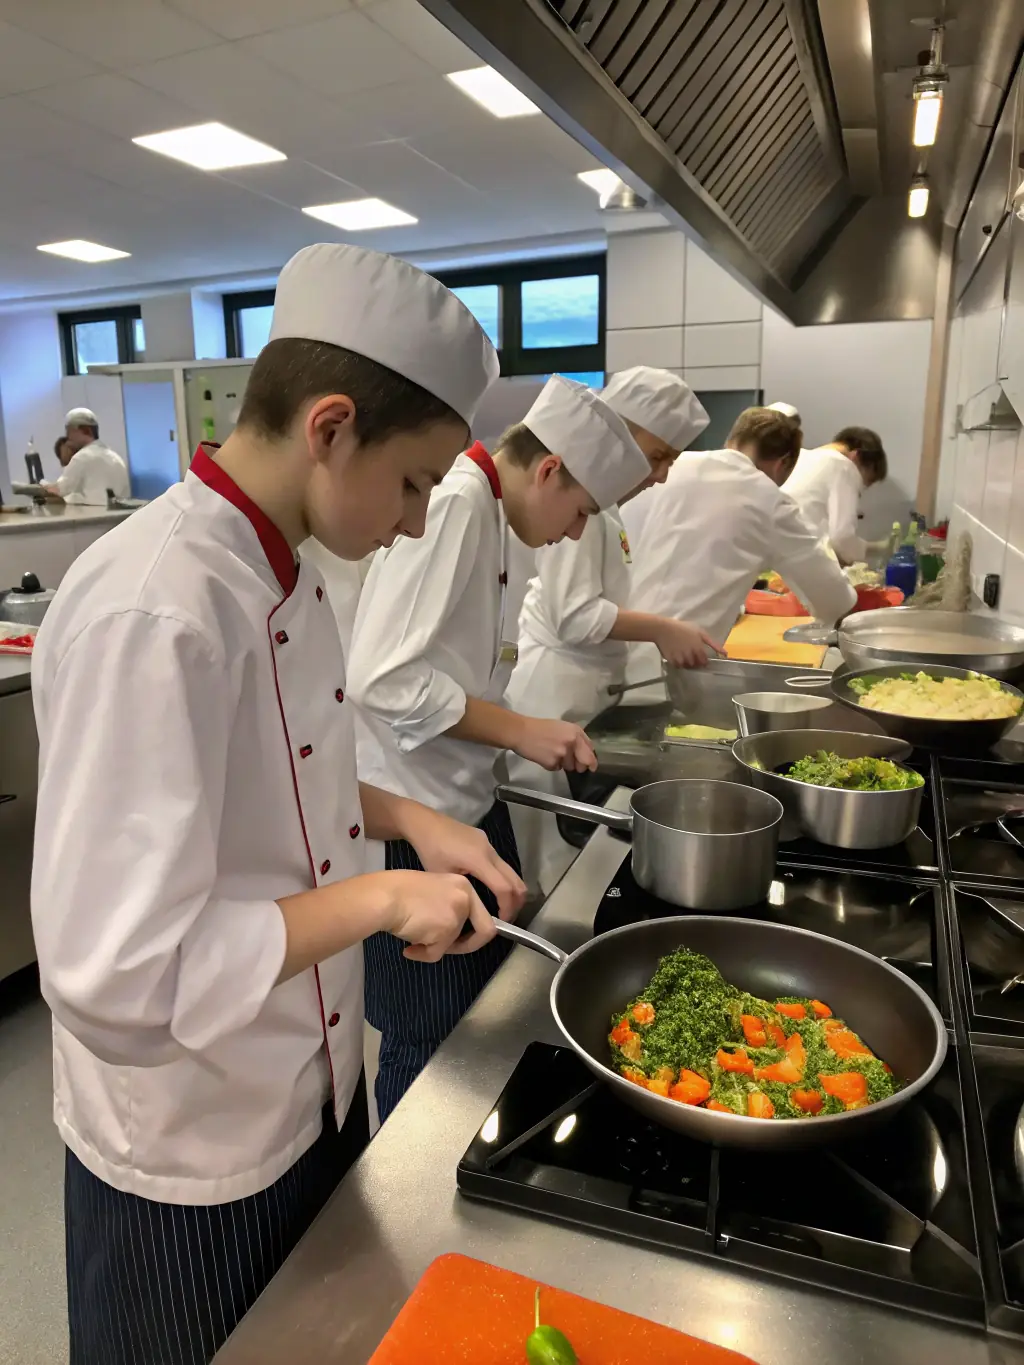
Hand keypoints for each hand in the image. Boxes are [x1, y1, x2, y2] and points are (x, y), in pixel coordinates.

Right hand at [383, 871, 497, 962]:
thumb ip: (447, 906)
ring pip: (454, 944)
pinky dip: (423, 955)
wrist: (383, 897)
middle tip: (444, 949)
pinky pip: (436, 953)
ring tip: (413, 941)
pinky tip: (409, 948)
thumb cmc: (397, 892)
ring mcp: (457, 914)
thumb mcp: (432, 892)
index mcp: (463, 885)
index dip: (473, 931)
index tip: (460, 939)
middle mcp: (465, 897)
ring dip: (435, 948)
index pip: (482, 912)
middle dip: (465, 946)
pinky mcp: (446, 931)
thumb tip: (452, 931)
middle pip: (484, 931)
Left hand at [399, 804, 525, 922]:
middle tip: (506, 919)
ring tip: (501, 908)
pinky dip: (503, 880)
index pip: (504, 888)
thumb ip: (461, 892)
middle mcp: (490, 851)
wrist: (424, 822)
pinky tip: (491, 889)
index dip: (507, 908)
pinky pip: (501, 865)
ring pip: (511, 873)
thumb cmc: (429, 850)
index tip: (501, 923)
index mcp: (479, 860)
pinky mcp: (485, 842)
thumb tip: (473, 911)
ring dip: (511, 891)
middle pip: (516, 881)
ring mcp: (489, 845)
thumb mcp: (443, 876)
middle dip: (515, 902)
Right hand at [514, 717, 596, 773]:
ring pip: (570, 767)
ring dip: (563, 764)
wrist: (521, 732)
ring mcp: (563, 753)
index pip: (590, 749)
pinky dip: (551, 765)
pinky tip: (544, 756)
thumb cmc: (540, 728)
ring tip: (551, 753)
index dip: (591, 759)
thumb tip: (584, 751)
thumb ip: (574, 738)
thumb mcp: (561, 727)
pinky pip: (557, 769)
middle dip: (581, 766)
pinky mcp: (553, 763)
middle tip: (574, 765)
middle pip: (585, 762)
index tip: (591, 765)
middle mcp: (572, 742)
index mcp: (575, 732)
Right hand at [653, 618, 722, 668]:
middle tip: (689, 653)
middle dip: (694, 661)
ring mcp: (681, 659)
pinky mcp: (672, 661)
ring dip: (686, 662)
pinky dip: (678, 662)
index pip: (704, 662)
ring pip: (687, 666)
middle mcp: (691, 656)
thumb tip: (725, 654)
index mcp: (699, 649)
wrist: (663, 629)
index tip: (699, 655)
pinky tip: (676, 654)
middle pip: (695, 665)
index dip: (702, 659)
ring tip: (682, 653)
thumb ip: (713, 644)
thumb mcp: (700, 633)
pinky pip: (678, 666)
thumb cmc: (683, 628)